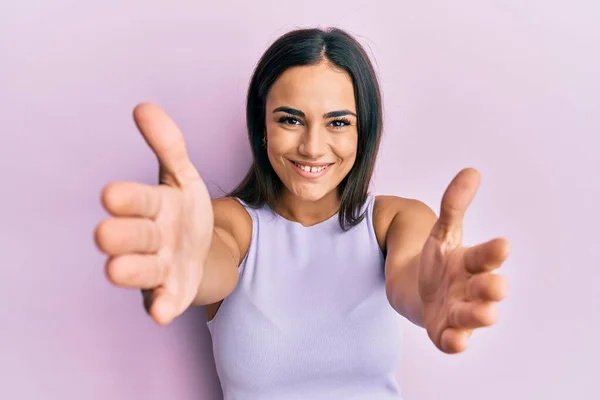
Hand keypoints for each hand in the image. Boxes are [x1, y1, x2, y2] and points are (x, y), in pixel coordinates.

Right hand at [94, 103, 212, 324]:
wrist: (203, 251)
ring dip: (131, 271)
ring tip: (116, 270)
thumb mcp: (183, 176)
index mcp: (153, 206)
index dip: (129, 198)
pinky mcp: (172, 292)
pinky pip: (166, 301)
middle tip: (105, 234)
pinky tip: (161, 313)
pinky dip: (162, 307)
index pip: (140, 200)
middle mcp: (151, 238)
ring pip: (143, 270)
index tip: (111, 194)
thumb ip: (169, 145)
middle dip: (122, 235)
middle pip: (136, 236)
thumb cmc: (184, 212)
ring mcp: (160, 267)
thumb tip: (144, 107)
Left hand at [418, 168, 509, 352]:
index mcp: (472, 264)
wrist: (415, 290)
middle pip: (485, 290)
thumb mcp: (442, 232)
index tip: (502, 245)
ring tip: (484, 314)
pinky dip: (453, 341)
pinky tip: (454, 340)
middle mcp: (470, 290)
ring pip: (472, 316)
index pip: (485, 257)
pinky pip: (450, 339)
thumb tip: (471, 171)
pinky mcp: (443, 331)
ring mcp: (458, 312)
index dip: (492, 252)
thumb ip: (453, 205)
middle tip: (497, 286)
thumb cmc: (438, 262)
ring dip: (478, 316)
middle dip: (491, 289)